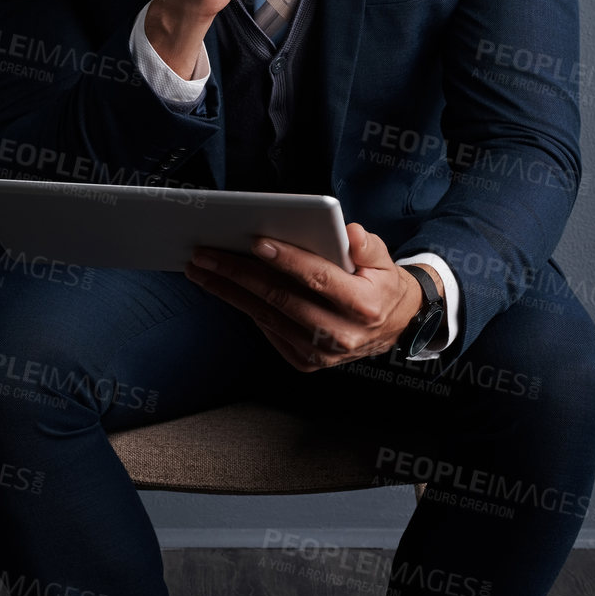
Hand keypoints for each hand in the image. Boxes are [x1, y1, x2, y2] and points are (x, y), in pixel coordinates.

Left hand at [183, 220, 442, 371]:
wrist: (393, 326)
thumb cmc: (380, 284)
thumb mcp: (384, 259)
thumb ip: (366, 245)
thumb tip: (349, 232)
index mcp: (363, 305)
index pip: (318, 278)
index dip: (286, 259)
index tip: (254, 241)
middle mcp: (341, 334)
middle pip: (281, 299)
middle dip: (238, 274)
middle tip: (205, 254)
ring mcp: (322, 354)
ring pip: (267, 317)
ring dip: (229, 292)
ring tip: (202, 270)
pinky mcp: (306, 363)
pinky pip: (268, 332)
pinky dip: (245, 309)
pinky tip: (225, 289)